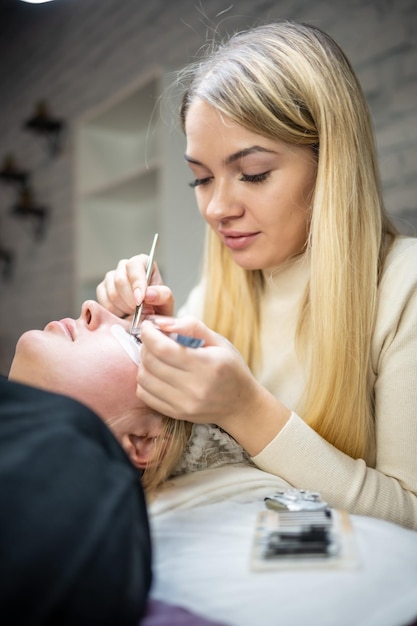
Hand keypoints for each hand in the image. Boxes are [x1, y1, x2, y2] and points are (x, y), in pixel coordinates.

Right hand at [96, 255, 173, 318]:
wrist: (149, 319)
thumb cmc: (158, 307)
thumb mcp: (167, 302)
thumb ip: (162, 295)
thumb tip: (148, 294)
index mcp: (142, 262)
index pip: (134, 266)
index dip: (136, 283)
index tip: (140, 301)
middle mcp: (124, 267)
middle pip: (120, 280)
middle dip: (130, 300)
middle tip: (139, 311)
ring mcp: (111, 278)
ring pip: (111, 293)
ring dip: (124, 308)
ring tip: (134, 313)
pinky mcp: (102, 290)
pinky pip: (104, 302)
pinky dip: (115, 312)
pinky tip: (124, 314)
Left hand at [136, 316, 290, 455]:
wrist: (241, 404)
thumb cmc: (230, 369)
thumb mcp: (219, 342)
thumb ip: (191, 327)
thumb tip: (161, 322)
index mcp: (207, 365)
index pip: (163, 348)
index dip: (149, 334)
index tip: (148, 327)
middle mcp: (194, 387)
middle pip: (151, 362)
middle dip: (146, 345)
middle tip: (152, 339)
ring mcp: (183, 403)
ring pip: (144, 379)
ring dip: (144, 363)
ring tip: (155, 356)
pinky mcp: (175, 413)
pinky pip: (145, 395)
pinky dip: (145, 381)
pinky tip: (156, 373)